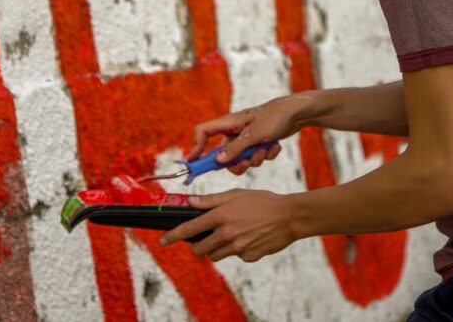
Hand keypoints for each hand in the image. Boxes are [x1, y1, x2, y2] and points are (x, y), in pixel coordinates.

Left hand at [160, 190, 296, 261]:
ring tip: (230, 235)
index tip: (163, 241)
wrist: (289, 216)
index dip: (173, 235)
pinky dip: (237, 250)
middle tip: (204, 238)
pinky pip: (236, 257)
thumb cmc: (263, 201)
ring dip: (216, 248)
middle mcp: (226, 234)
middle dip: (198, 245)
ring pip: (216, 255)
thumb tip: (191, 201)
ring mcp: (238, 248)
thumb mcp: (236, 194)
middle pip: (200, 248)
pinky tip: (249, 238)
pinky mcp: (249, 256)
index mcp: (221, 216)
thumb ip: (212, 200)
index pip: (190, 228)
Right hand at [188, 95, 310, 172]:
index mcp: (228, 123)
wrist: (296, 113)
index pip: (203, 132)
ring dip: (255, 159)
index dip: (195, 146)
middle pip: (223, 154)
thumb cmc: (274, 117)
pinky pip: (255, 157)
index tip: (194, 162)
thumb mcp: (254, 135)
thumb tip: (217, 161)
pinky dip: (265, 154)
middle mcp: (234, 131)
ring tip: (266, 149)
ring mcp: (246, 137)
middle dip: (237, 162)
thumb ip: (235, 149)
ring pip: (241, 159)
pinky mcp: (257, 142)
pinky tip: (275, 146)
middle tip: (248, 163)